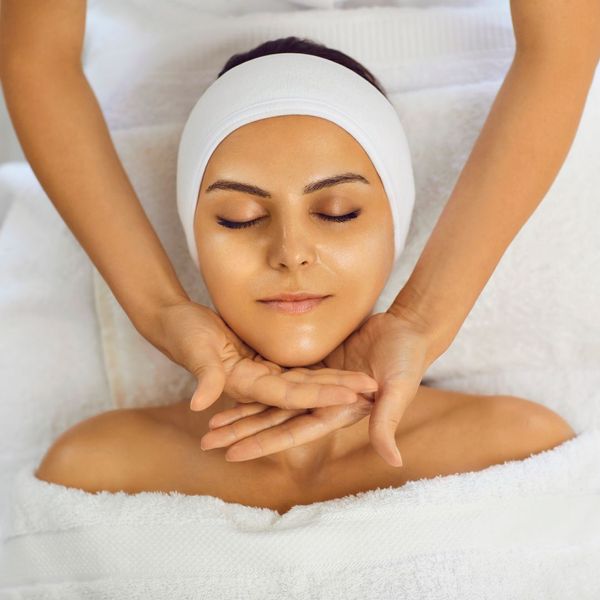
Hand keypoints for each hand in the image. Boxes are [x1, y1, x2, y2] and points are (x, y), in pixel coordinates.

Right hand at [153, 299, 378, 411]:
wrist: (177, 323)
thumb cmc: (181, 333)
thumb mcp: (193, 348)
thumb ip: (202, 373)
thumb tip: (200, 404)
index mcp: (245, 385)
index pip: (290, 394)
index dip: (320, 394)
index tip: (350, 393)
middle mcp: (260, 385)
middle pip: (306, 391)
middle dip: (339, 390)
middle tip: (373, 388)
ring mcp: (265, 375)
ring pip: (307, 381)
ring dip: (335, 383)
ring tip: (367, 382)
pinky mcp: (266, 363)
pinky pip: (299, 368)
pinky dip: (321, 370)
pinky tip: (343, 369)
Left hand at [200, 309, 436, 466]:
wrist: (408, 330)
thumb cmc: (406, 358)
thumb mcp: (399, 388)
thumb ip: (387, 421)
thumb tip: (393, 462)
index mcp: (337, 413)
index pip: (293, 432)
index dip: (263, 442)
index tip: (232, 453)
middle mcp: (321, 405)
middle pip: (274, 422)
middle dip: (242, 433)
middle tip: (207, 442)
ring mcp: (315, 386)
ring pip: (271, 402)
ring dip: (244, 412)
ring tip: (212, 423)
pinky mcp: (313, 367)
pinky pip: (279, 378)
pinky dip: (258, 386)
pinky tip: (235, 388)